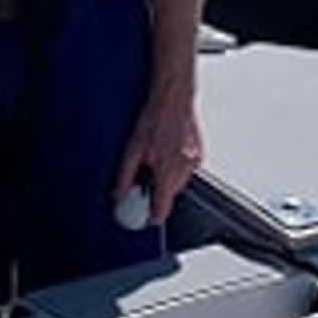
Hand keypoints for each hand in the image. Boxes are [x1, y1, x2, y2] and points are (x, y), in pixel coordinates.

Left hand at [112, 92, 199, 231]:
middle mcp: (184, 169)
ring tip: (155, 158)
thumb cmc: (154, 118)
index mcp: (168, 171)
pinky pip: (185, 171)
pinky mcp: (199, 154)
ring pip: (178, 184)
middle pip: (170, 196)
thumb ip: (125, 177)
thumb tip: (119, 195)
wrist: (173, 97)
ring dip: (166, 179)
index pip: (162, 209)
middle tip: (144, 179)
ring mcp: (194, 162)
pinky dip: (175, 168)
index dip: (151, 216)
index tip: (144, 219)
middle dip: (157, 192)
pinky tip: (166, 151)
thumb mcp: (132, 149)